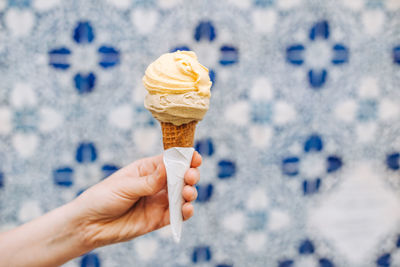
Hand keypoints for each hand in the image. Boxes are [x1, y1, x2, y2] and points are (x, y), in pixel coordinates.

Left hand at [73, 152, 201, 247]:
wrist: (88, 225)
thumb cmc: (103, 198)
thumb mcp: (125, 185)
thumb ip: (150, 180)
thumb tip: (171, 166)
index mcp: (148, 169)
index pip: (171, 160)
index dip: (184, 157)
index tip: (195, 157)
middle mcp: (157, 184)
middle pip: (181, 176)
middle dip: (190, 174)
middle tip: (190, 176)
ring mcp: (159, 201)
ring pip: (183, 195)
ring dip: (190, 192)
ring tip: (188, 192)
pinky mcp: (159, 219)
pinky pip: (177, 215)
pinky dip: (186, 211)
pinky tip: (187, 208)